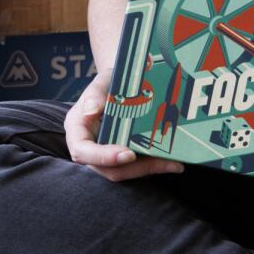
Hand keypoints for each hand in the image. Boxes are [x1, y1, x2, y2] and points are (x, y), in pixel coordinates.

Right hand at [63, 76, 183, 182]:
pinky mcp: (123, 157)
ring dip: (149, 170)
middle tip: (164, 162)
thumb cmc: (110, 81)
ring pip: (124, 172)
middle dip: (136, 169)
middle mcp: (90, 148)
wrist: (124, 83)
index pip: (83, 152)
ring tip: (174, 164)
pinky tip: (173, 161)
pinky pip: (136, 167)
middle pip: (107, 169)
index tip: (129, 154)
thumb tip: (90, 110)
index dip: (104, 158)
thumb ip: (95, 94)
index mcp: (78, 130)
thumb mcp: (103, 81)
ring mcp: (107, 155)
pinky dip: (153, 165)